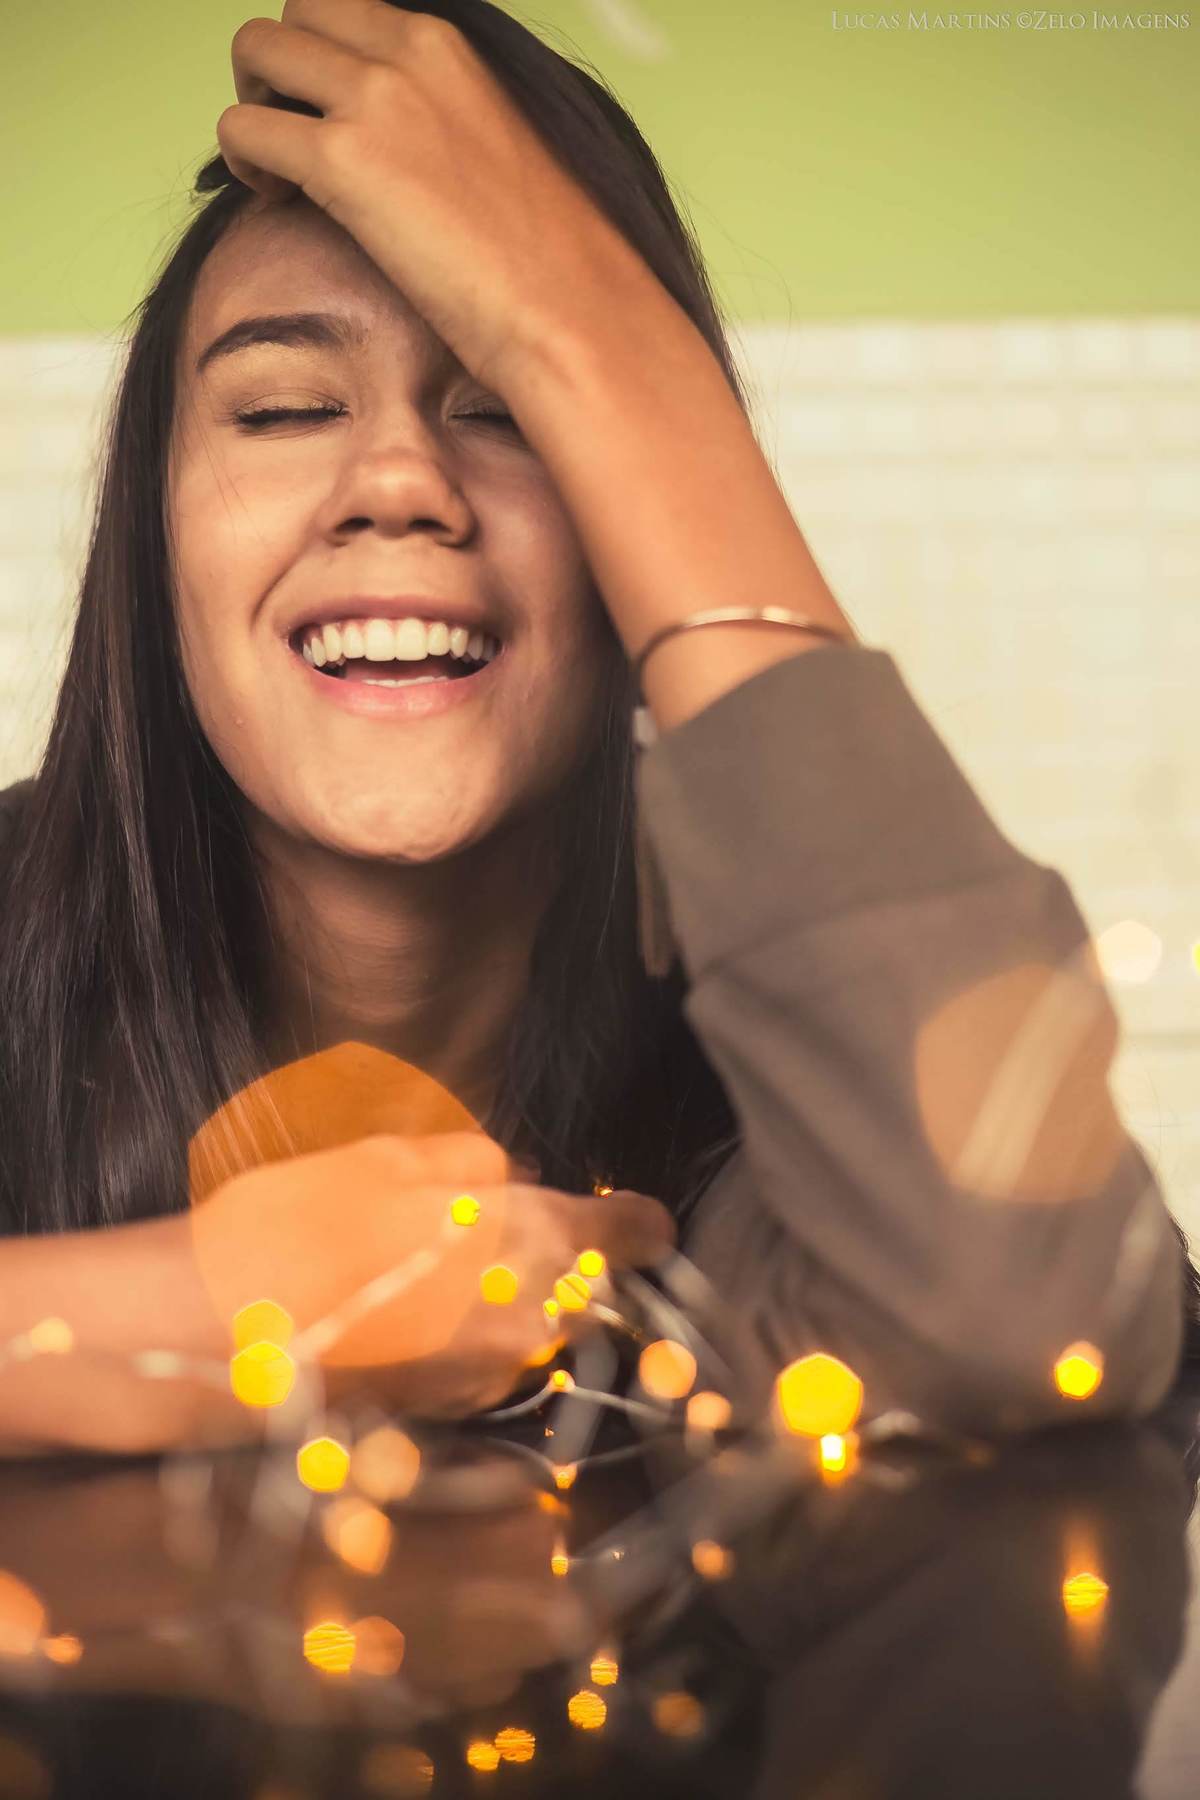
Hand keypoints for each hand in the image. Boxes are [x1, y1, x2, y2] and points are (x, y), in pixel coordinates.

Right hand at [190, 1129, 673, 1417]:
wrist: (206, 1334)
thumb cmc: (297, 1225)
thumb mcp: (386, 1158)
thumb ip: (470, 1164)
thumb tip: (513, 1176)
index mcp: (532, 1240)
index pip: (629, 1234)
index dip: (638, 1224)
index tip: (641, 1221)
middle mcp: (526, 1322)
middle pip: (584, 1294)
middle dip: (562, 1267)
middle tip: (501, 1234)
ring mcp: (483, 1381)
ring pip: (529, 1334)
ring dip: (506, 1304)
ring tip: (431, 1271)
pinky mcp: (441, 1419)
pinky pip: (479, 1369)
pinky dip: (461, 1342)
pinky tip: (401, 1314)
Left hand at [216, 0, 656, 392]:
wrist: (572, 310)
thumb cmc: (550, 262)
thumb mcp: (501, 150)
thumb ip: (448, 122)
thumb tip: (405, 149)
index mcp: (452, 49)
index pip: (353, 11)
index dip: (328, 61)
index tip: (333, 119)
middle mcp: (412, 53)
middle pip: (295, 13)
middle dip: (278, 70)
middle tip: (292, 138)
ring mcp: (375, 99)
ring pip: (257, 51)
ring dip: (253, 106)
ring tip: (277, 172)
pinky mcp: (343, 160)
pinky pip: (244, 128)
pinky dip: (245, 161)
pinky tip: (277, 202)